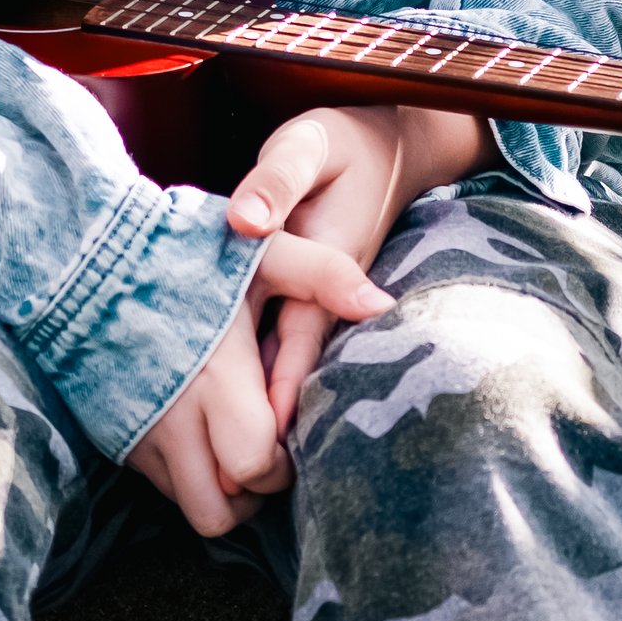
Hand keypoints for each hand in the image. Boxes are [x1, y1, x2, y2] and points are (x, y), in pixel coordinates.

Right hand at [128, 226, 390, 536]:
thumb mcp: (257, 252)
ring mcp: (141, 434)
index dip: (283, 464)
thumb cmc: (178, 250)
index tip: (290, 435)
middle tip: (269, 453)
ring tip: (238, 452)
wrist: (80, 254)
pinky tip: (201, 436)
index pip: (256, 466)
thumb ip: (322, 274)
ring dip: (223, 493)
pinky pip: (163, 486)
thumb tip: (381, 305)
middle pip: (222, 508)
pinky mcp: (117, 437)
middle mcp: (173, 419)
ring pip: (192, 508)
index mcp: (215, 379)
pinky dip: (190, 476)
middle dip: (256, 492)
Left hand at [229, 99, 490, 442]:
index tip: (257, 446)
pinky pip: (288, 346)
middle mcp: (324, 296)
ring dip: (264, 403)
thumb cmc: (341, 142)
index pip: (297, 343)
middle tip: (231, 477)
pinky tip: (232, 403)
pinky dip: (264, 374)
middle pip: (292, 369)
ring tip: (227, 462)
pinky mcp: (314, 302)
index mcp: (321, 265)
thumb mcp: (308, 145)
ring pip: (290, 364)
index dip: (277, 393)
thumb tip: (243, 224)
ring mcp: (321, 302)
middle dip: (265, 420)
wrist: (394, 143)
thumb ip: (277, 181)